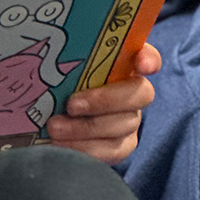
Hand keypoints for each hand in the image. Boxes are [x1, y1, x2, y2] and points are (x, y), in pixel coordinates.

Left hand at [45, 42, 159, 164]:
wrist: (50, 114)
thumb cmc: (58, 81)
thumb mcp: (61, 66)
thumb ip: (67, 57)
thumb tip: (50, 49)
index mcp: (122, 63)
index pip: (148, 56)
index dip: (149, 59)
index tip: (141, 64)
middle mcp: (132, 91)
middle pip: (139, 94)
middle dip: (105, 100)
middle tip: (71, 105)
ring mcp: (129, 120)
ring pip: (122, 126)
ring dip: (85, 128)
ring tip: (55, 128)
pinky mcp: (120, 146)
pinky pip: (111, 151)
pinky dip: (85, 149)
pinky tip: (61, 145)